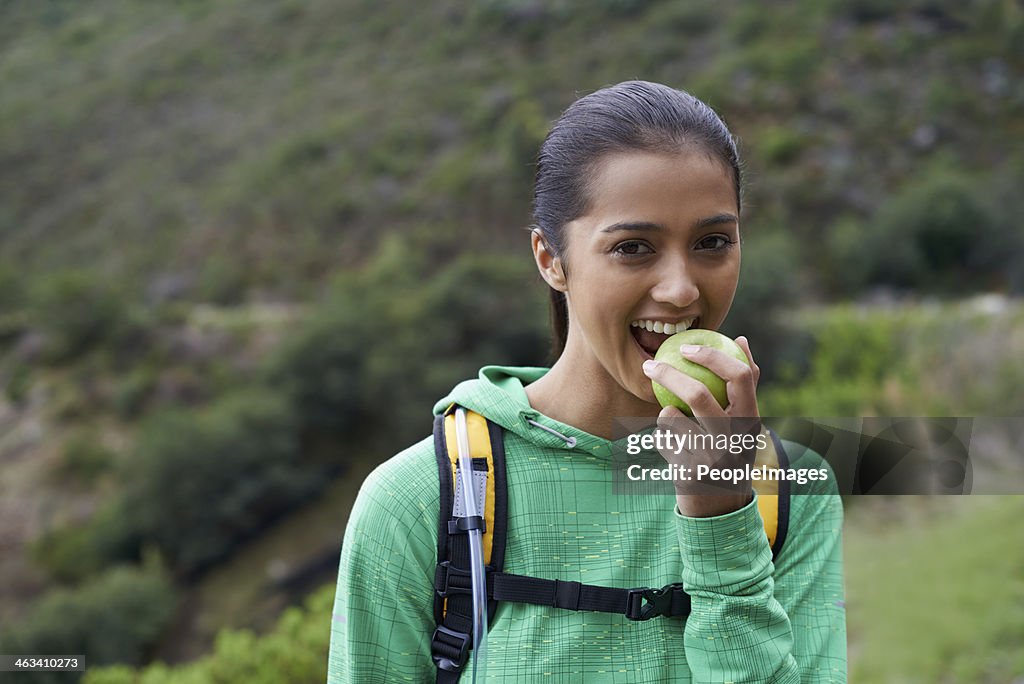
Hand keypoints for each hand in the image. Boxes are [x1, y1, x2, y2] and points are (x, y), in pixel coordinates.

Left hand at [642, 336, 761, 516]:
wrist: (720, 508)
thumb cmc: (728, 451)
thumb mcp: (743, 423)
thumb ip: (744, 384)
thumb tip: (740, 340)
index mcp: (751, 420)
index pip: (740, 376)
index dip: (713, 356)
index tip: (687, 346)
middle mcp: (734, 439)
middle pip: (698, 394)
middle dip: (669, 374)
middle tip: (650, 365)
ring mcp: (712, 458)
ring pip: (671, 418)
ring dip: (665, 415)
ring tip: (671, 421)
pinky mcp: (689, 474)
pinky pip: (661, 440)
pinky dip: (661, 439)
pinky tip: (671, 448)